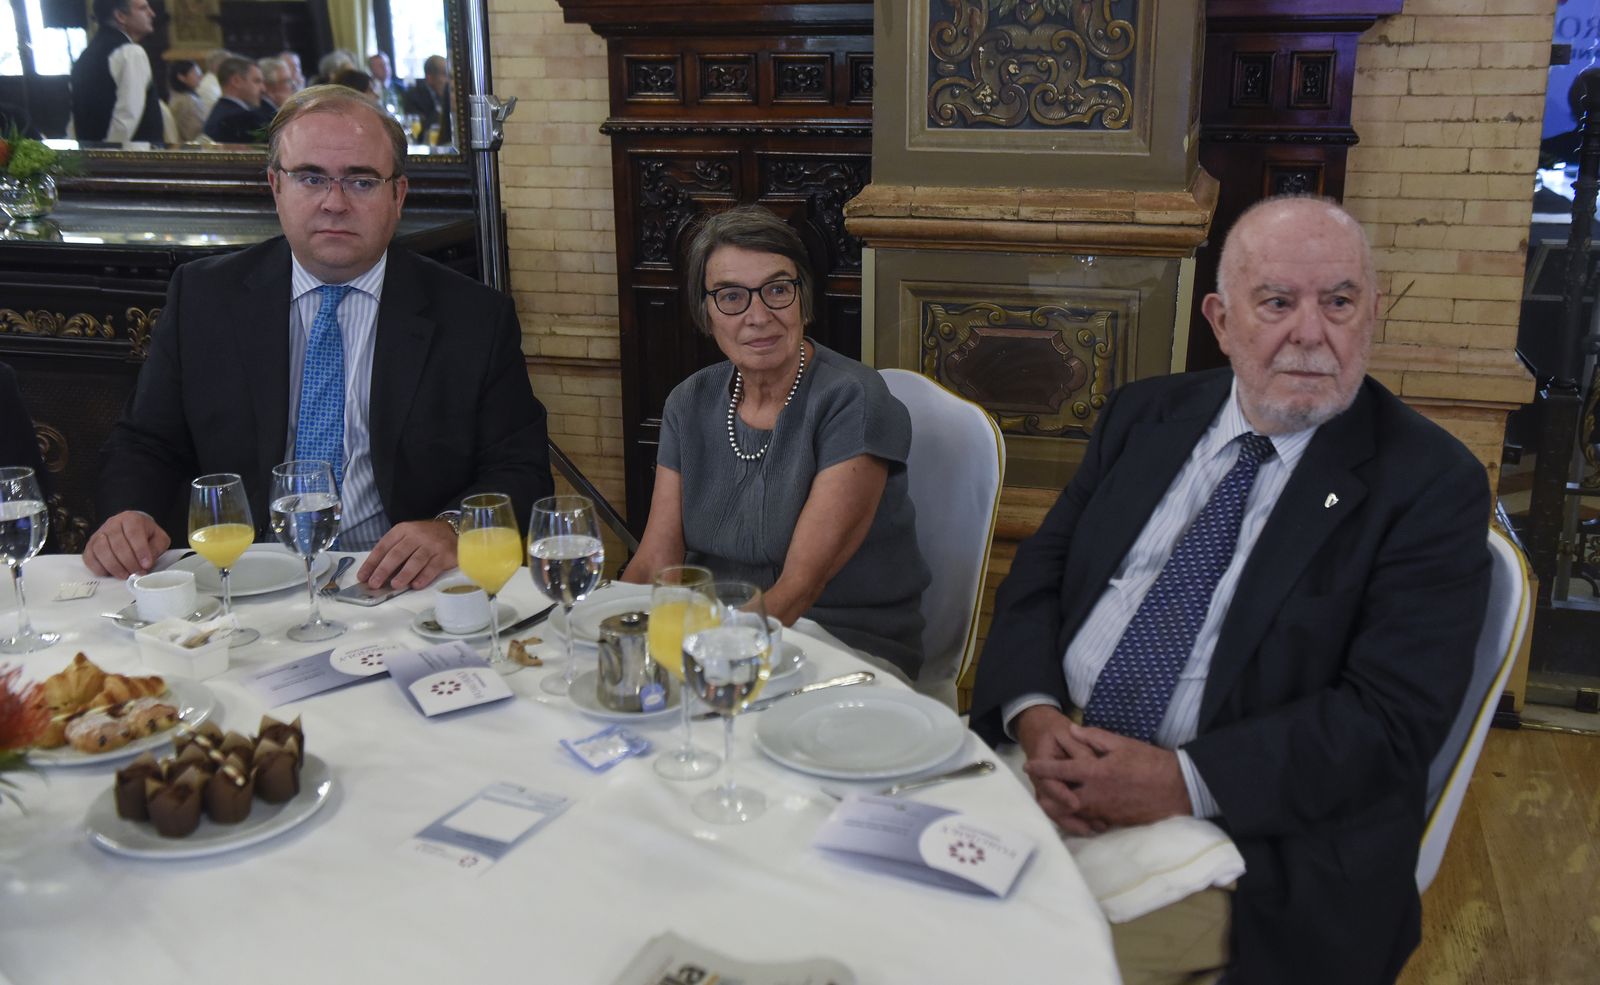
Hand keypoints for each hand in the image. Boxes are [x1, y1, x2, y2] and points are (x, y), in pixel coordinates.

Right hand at [83, 511, 170, 577]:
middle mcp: (112, 523)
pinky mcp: (90, 545)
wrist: (132, 530)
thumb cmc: (146, 536)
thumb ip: (156, 548)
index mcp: (131, 519)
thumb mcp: (159, 539)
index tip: (146, 565)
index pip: (133, 533)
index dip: (140, 551)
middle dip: (129, 562)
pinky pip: (89, 557)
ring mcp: (99, 534)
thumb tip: (146, 563)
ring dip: (114, 566)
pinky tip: (110, 573)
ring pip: (101, 550)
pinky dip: (98, 568)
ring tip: (125, 575)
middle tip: (137, 573)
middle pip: (117, 544)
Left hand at [357, 520, 456, 589]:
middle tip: (374, 584)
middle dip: (383, 570)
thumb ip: (393, 551)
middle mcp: (416, 535)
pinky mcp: (445, 555)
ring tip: (394, 585)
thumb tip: (376, 574)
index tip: (363, 576)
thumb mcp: (407, 537)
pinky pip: (432, 567)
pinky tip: (415, 586)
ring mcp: (432, 545)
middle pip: (397, 554)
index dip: (372, 562)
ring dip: (403, 574)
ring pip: (415, 561)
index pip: (383, 546)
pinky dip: (423, 577)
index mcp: (402, 530)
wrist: (451, 531)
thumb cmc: (424, 538)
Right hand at [1014, 706, 1104, 835]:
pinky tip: (1093, 827)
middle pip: (1051, 805)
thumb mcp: (1066, 733)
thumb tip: (1093, 765)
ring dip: (1074, 823)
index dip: (1061, 795)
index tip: (1076, 803)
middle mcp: (1041, 781)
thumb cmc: (1055, 732)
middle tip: (1090, 826)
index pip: (1049, 783)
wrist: (1040, 731)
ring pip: (1057, 812)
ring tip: (1095, 830)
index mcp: (1041, 763)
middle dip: (1070, 818)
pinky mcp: (1056, 796)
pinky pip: (1062, 812)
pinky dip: (1076, 821)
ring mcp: (1047, 791)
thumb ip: (1080, 748)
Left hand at [1024, 723, 1192, 828]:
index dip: (1042, 768)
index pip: (1060, 771)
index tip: (1028, 766)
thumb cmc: (1150, 762)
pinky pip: (1090, 820)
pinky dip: (1080, 816)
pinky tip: (1077, 809)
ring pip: (1073, 813)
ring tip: (1052, 799)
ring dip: (1061, 806)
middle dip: (1046, 795)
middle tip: (1038, 788)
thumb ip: (1094, 737)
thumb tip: (1071, 730)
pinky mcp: (1114, 821)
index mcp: (1095, 773)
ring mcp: (1104, 811)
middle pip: (1060, 800)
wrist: (1177, 788)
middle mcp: (1095, 795)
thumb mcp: (1122, 743)